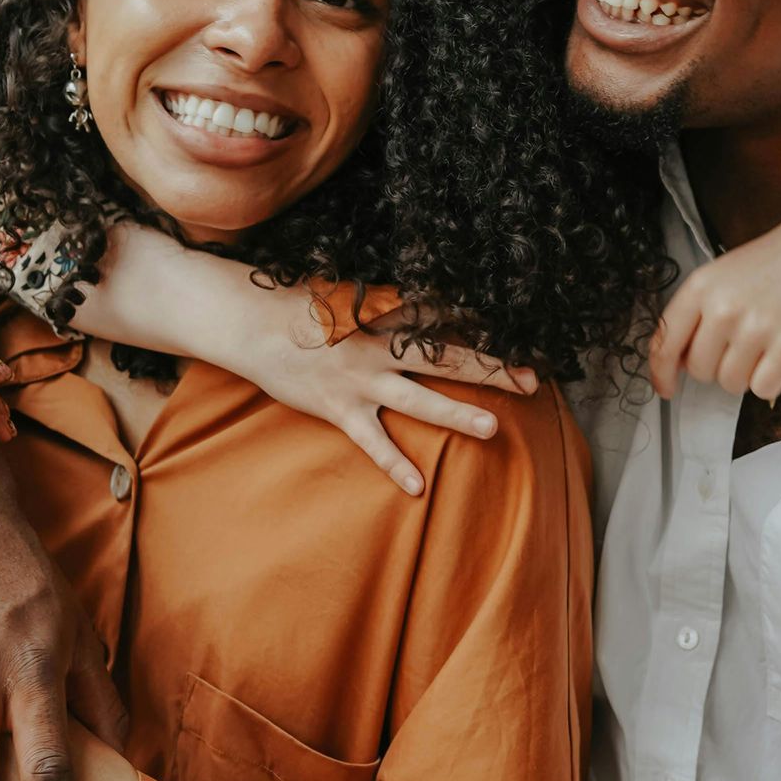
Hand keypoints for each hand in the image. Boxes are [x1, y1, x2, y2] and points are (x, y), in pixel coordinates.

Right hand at [91, 222, 539, 495]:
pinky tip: (420, 488)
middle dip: (491, 368)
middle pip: (445, 356)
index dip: (483, 321)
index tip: (523, 328)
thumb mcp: (348, 292)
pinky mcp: (339, 409)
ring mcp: (360, 379)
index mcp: (384, 311)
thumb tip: (425, 295)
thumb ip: (385, 298)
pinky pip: (372, 441)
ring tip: (494, 428)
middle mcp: (379, 345)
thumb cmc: (300, 306)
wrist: (249, 323)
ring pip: (418, 399)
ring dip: (457, 413)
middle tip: (531, 379)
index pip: (443, 314)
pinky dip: (395, 465)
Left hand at [649, 235, 780, 404]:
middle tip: (743, 346)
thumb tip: (680, 360)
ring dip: (747, 375)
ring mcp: (755, 328)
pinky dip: (772, 380)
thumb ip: (699, 312)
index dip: (660, 372)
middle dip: (718, 367)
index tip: (666, 388)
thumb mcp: (726, 274)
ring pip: (731, 384)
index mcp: (701, 286)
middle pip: (699, 370)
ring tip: (767, 344)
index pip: (664, 341)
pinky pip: (762, 389)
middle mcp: (722, 307)